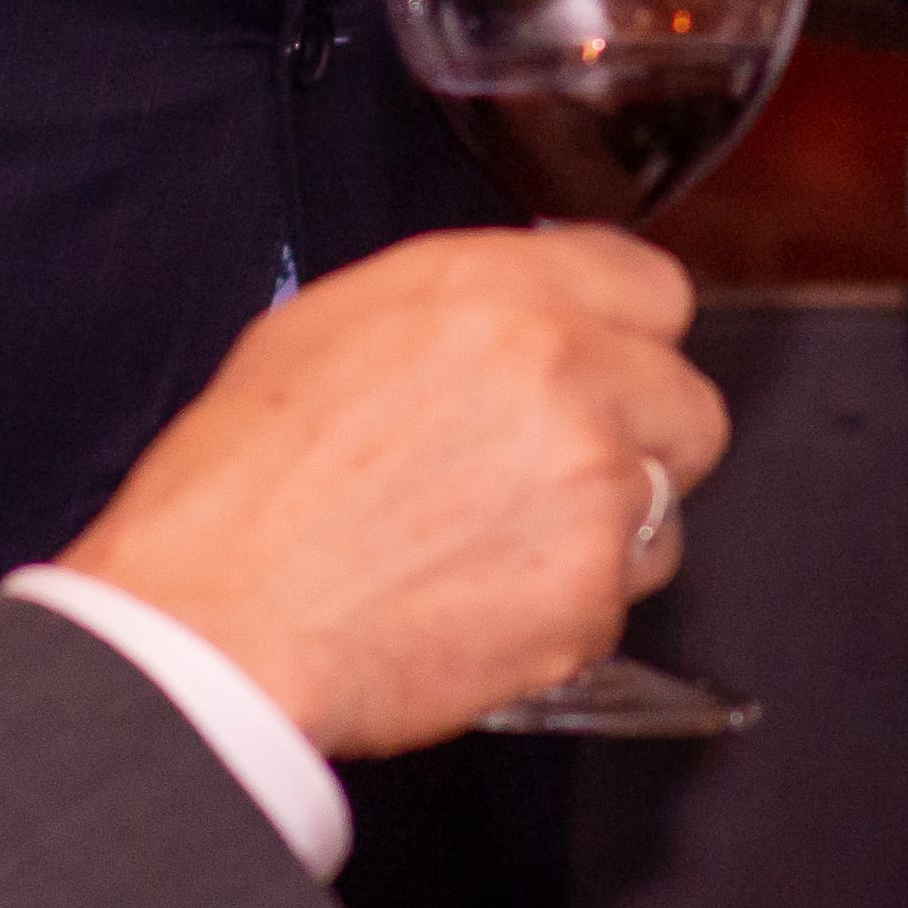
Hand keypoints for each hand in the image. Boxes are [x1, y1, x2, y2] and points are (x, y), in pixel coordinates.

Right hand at [53, 225, 727, 758]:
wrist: (218, 622)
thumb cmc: (242, 486)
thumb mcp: (329, 326)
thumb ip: (459, 307)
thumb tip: (518, 315)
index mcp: (496, 293)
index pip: (653, 285)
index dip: (627, 330)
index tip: (608, 358)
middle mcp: (564, 377)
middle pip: (689, 401)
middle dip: (640, 434)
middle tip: (562, 465)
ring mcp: (591, 493)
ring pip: (665, 508)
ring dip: (611, 526)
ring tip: (503, 545)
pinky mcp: (590, 599)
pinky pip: (620, 597)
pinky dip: (569, 605)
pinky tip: (482, 600)